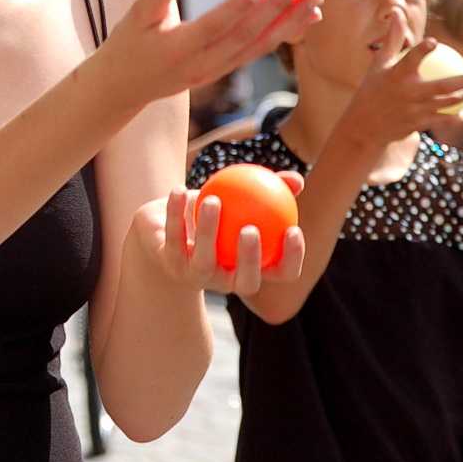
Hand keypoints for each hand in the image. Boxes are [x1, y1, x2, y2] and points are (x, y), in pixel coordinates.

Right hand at [108, 0, 322, 106]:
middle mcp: (203, 65)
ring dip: (290, 24)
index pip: (213, 27)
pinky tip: (306, 17)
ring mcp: (217, 71)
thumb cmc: (128, 44)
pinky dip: (283, 34)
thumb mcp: (135, 17)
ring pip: (259, 47)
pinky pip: (258, 50)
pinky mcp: (225, 70)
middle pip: (246, 37)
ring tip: (316, 1)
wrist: (126, 87)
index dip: (237, 8)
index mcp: (179, 50)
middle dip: (276, 10)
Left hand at [131, 180, 305, 296]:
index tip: (293, 229)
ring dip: (209, 230)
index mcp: (252, 267)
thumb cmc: (216, 212)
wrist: (167, 227)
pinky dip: (175, 212)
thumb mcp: (241, 198)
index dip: (292, 259)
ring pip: (205, 262)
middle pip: (246, 282)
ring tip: (213, 201)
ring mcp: (198, 277)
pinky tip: (179, 189)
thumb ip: (271, 189)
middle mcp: (228, 280)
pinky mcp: (171, 265)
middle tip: (250, 229)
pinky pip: (174, 238)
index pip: (281, 272)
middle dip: (250, 260)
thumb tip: (296, 179)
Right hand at [340, 9, 462, 150]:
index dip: (421, 51)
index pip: (410, 59)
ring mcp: (414, 110)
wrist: (364, 125)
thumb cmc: (372, 88)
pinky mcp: (418, 124)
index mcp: (395, 75)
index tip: (434, 42)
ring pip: (448, 102)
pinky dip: (455, 116)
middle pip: (444, 86)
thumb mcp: (380, 62)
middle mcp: (407, 93)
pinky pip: (443, 119)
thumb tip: (398, 12)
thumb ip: (393, 38)